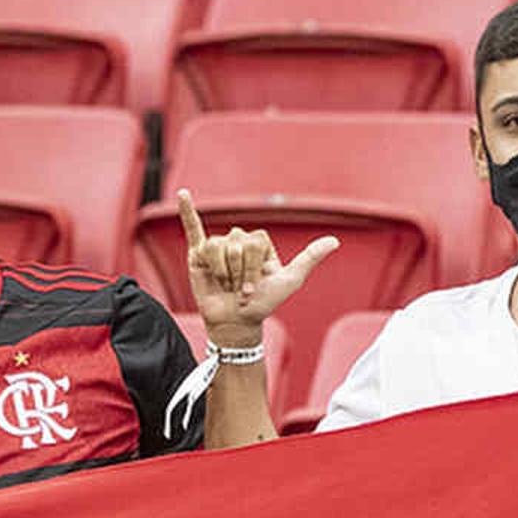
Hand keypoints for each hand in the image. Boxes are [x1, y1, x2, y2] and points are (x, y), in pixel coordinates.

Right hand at [178, 189, 337, 347]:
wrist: (235, 323)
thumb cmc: (263, 304)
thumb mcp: (290, 281)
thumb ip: (309, 259)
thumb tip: (335, 241)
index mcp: (259, 242)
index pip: (256, 242)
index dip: (255, 267)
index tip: (256, 287)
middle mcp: (239, 240)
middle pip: (237, 244)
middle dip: (239, 272)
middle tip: (239, 289)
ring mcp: (218, 246)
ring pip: (217, 247)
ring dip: (223, 272)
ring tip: (225, 285)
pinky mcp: (198, 253)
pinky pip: (192, 228)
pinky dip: (186, 211)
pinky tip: (183, 195)